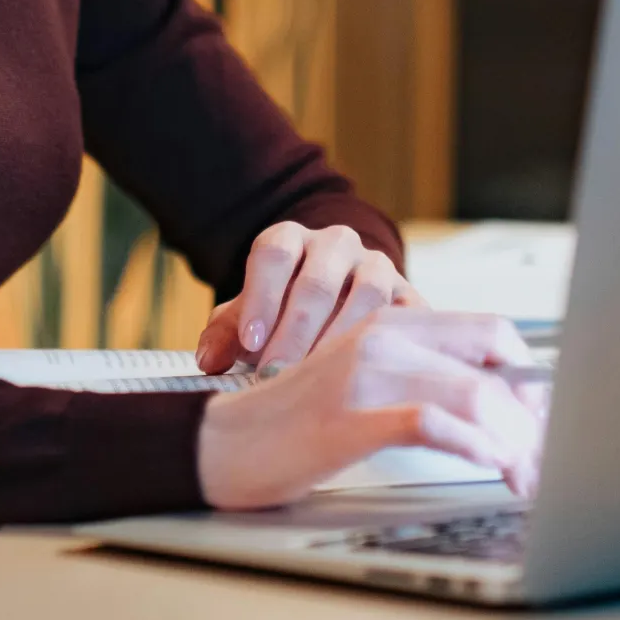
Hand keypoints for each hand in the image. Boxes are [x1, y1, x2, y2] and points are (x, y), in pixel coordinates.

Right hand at [196, 306, 547, 509]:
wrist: (219, 443)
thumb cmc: (289, 423)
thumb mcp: (360, 380)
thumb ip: (415, 376)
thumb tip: (492, 406)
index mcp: (388, 321)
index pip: (491, 331)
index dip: (531, 376)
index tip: (544, 420)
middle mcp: (381, 337)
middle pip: (495, 362)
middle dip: (534, 417)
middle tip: (545, 460)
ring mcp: (366, 376)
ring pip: (474, 392)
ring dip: (515, 442)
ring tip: (525, 478)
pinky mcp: (350, 418)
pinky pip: (431, 423)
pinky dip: (472, 445)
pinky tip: (490, 466)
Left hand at [197, 221, 423, 377]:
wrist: (341, 296)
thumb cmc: (284, 310)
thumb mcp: (251, 313)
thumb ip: (227, 332)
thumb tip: (209, 361)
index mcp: (290, 239)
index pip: (274, 253)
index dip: (261, 296)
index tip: (250, 341)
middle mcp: (336, 244)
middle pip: (318, 279)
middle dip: (296, 331)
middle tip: (279, 374)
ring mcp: (378, 265)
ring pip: (368, 292)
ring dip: (343, 338)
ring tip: (323, 380)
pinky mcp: (410, 294)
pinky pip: (409, 313)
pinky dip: (393, 342)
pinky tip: (373, 376)